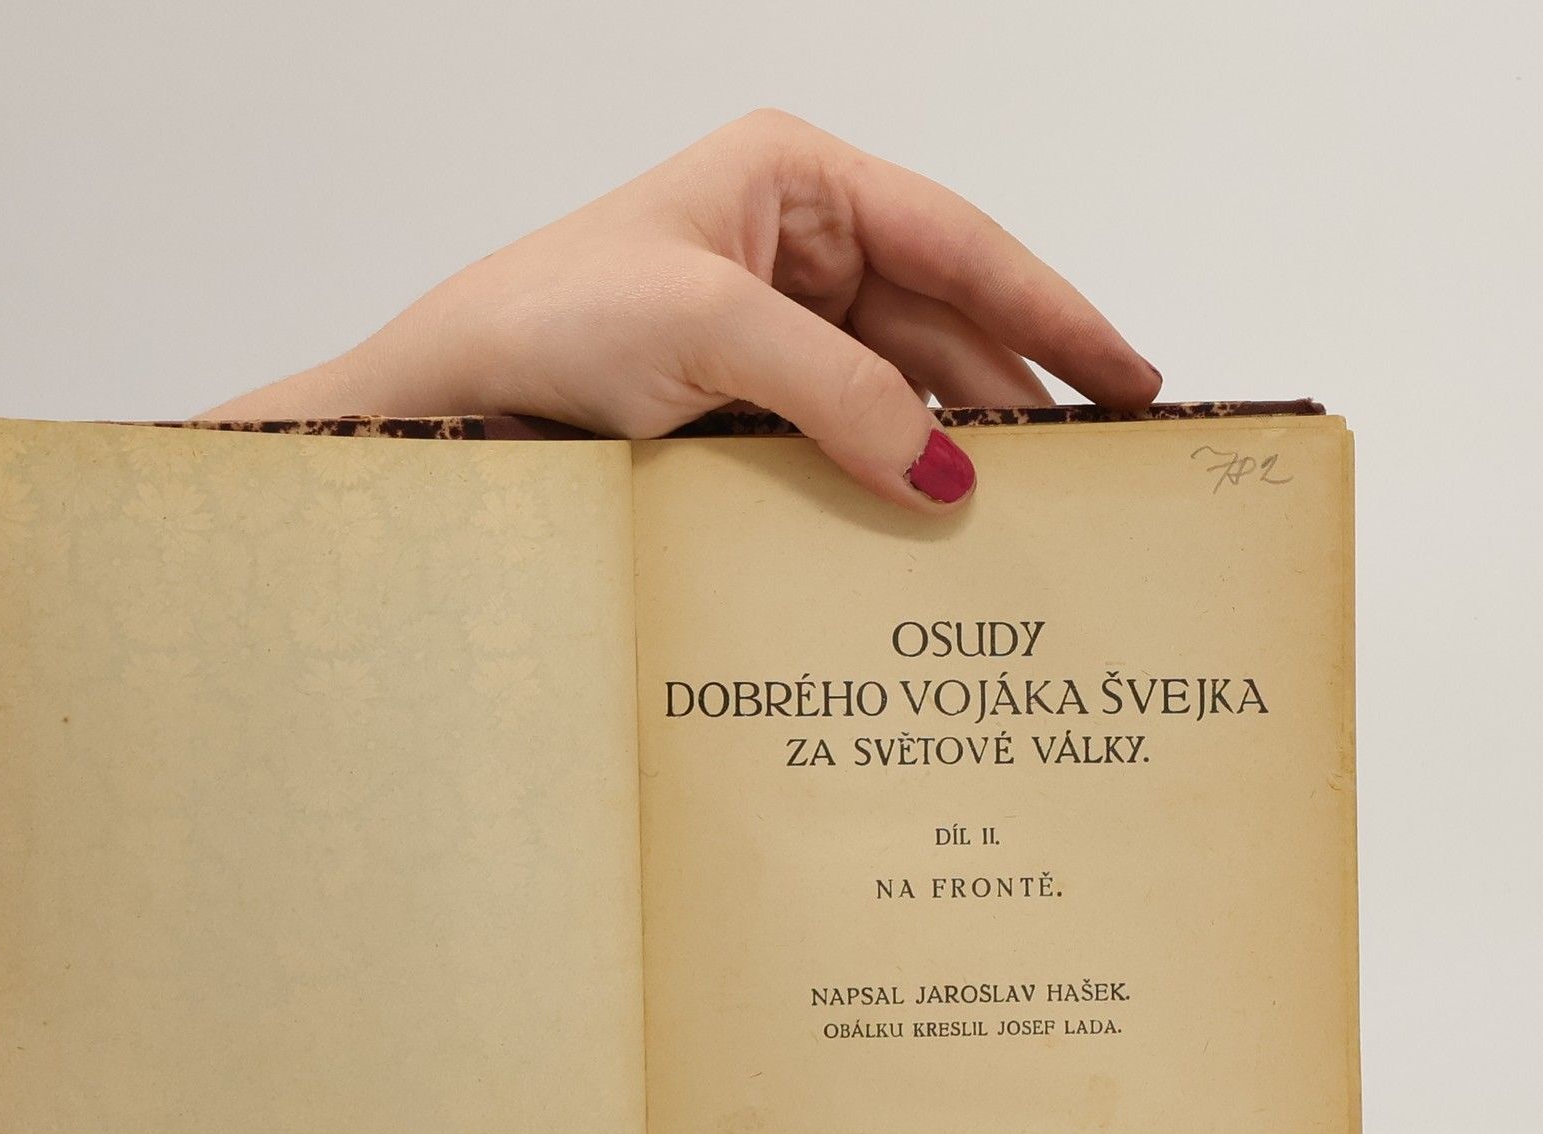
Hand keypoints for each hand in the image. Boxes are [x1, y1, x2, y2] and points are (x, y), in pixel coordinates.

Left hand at [206, 109, 1159, 511]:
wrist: (445, 396)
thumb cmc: (551, 318)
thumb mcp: (710, 334)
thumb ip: (841, 394)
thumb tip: (946, 473)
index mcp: (793, 180)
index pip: (958, 242)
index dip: (1053, 311)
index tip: (1128, 375)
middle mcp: (789, 243)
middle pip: (939, 318)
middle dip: (1011, 390)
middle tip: (1092, 468)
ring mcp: (765, 323)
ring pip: (894, 381)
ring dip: (948, 440)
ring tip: (1023, 510)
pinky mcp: (737, 396)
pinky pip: (839, 428)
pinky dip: (882, 469)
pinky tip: (920, 514)